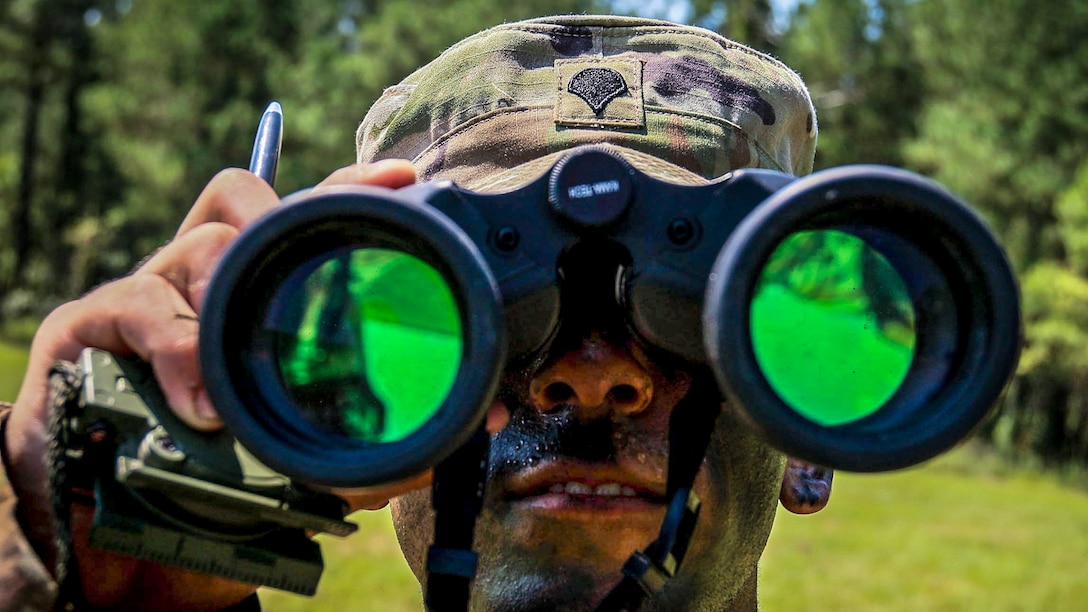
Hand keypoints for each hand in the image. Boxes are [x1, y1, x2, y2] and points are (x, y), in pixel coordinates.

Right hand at [4, 160, 426, 609]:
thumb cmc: (221, 463)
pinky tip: (199, 401)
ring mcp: (152, 290)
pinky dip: (175, 346)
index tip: (404, 177)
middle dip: (283, 220)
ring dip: (231, 293)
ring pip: (200, 247)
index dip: (350, 185)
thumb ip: (385, 435)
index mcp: (259, 287)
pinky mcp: (91, 324)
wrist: (111, 507)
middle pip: (245, 198)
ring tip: (251, 364)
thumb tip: (482, 419)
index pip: (304, 211)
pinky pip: (136, 305)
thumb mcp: (311, 445)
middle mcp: (206, 274)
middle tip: (307, 269)